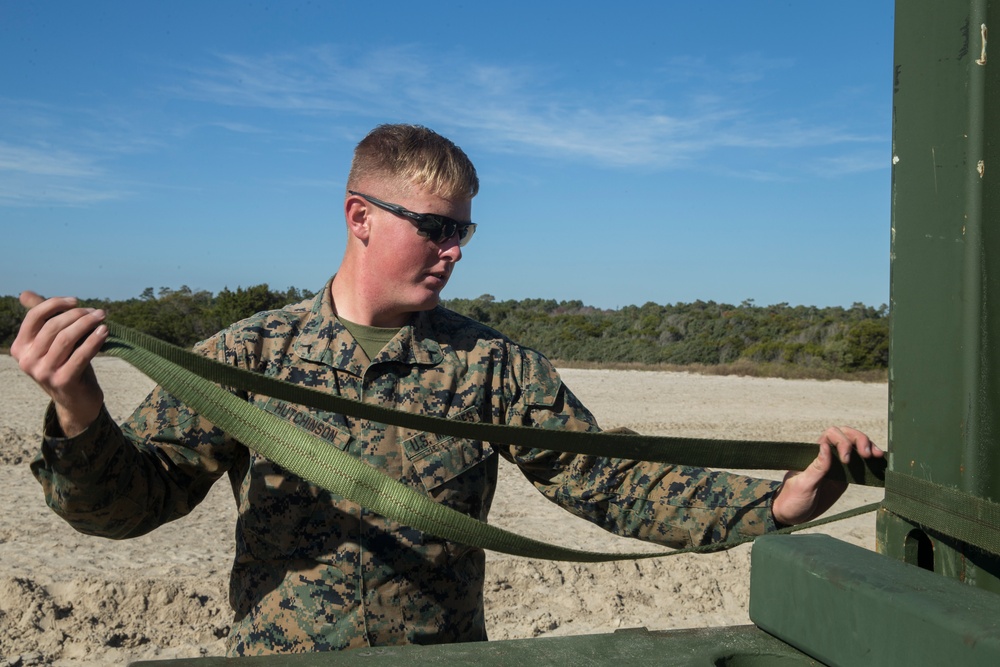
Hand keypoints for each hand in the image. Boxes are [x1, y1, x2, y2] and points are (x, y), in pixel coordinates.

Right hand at [11, 291, 107, 436]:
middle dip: (78, 315)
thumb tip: (26, 293)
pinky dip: (94, 340)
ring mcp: (43, 373)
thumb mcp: (52, 343)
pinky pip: (81, 355)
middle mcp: (26, 361)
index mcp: (19, 348)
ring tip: (102, 318)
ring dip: (88, 324)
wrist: (77, 401)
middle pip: (53, 327)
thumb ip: (43, 320)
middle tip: (97, 312)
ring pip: (66, 339)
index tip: (76, 300)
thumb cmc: (66, 365)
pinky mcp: (62, 382)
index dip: (55, 304)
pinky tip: (105, 331)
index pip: (34, 317)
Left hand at [771, 426, 883, 525]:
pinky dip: (870, 462)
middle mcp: (827, 455)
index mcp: (814, 452)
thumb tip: (826, 446)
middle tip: (868, 454)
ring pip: (854, 447)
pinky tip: (879, 462)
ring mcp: (837, 465)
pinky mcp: (844, 477)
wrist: (791, 515)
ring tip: (877, 455)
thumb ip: (816, 467)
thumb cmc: (792, 499)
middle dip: (859, 440)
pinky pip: (859, 465)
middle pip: (846, 435)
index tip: (846, 460)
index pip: (831, 434)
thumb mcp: (803, 484)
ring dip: (868, 446)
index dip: (843, 442)